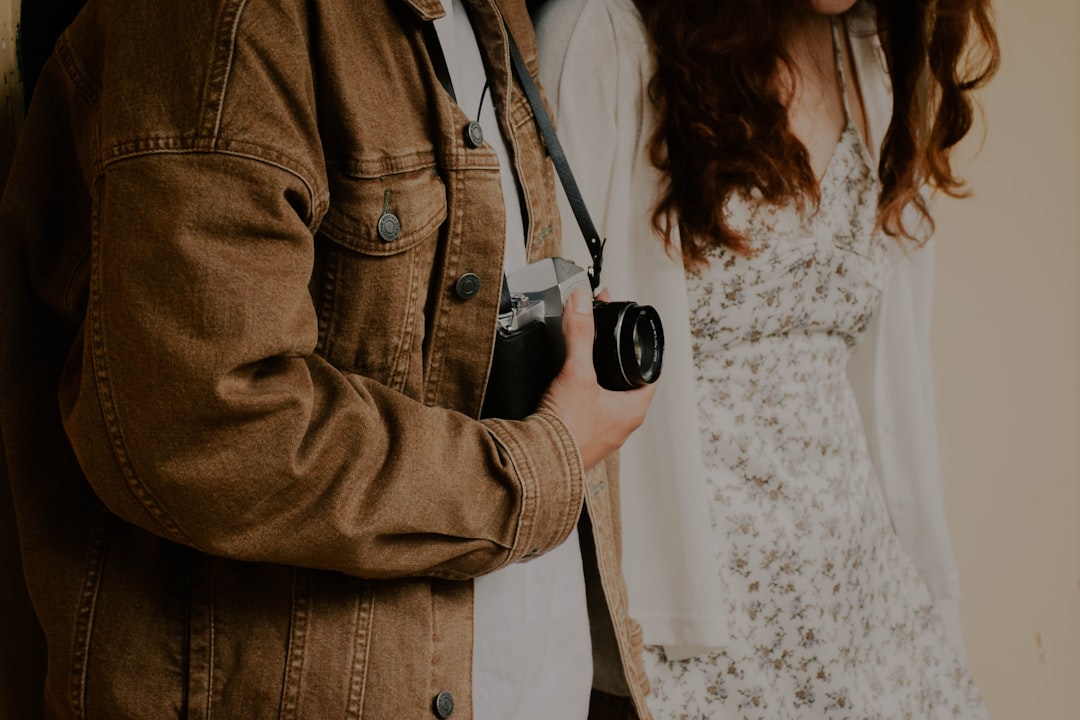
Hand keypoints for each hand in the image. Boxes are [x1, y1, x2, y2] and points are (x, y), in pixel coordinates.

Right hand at [536, 288, 657, 470]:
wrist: (539, 465)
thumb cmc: (565, 431)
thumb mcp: (576, 372)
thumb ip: (580, 334)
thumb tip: (581, 302)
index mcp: (632, 411)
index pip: (649, 375)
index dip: (640, 352)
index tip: (629, 337)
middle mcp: (622, 427)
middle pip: (627, 387)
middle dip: (616, 365)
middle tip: (603, 346)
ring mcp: (602, 437)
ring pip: (607, 403)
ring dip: (598, 385)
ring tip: (583, 366)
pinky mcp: (582, 443)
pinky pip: (587, 417)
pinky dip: (581, 402)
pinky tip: (566, 394)